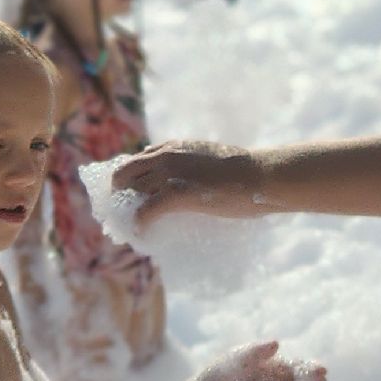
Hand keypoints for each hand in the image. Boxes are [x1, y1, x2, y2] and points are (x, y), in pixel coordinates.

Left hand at [111, 140, 267, 227]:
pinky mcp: (175, 195)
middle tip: (126, 213)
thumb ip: (192, 165)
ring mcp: (168, 175)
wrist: (259, 176)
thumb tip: (191, 182)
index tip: (131, 195)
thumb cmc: (243, 171)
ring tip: (132, 226)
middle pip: (124, 174)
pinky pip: (144, 213)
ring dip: (127, 211)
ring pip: (129, 193)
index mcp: (173, 147)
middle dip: (121, 194)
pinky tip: (142, 233)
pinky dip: (139, 224)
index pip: (137, 160)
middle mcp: (165, 156)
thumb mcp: (210, 158)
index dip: (131, 179)